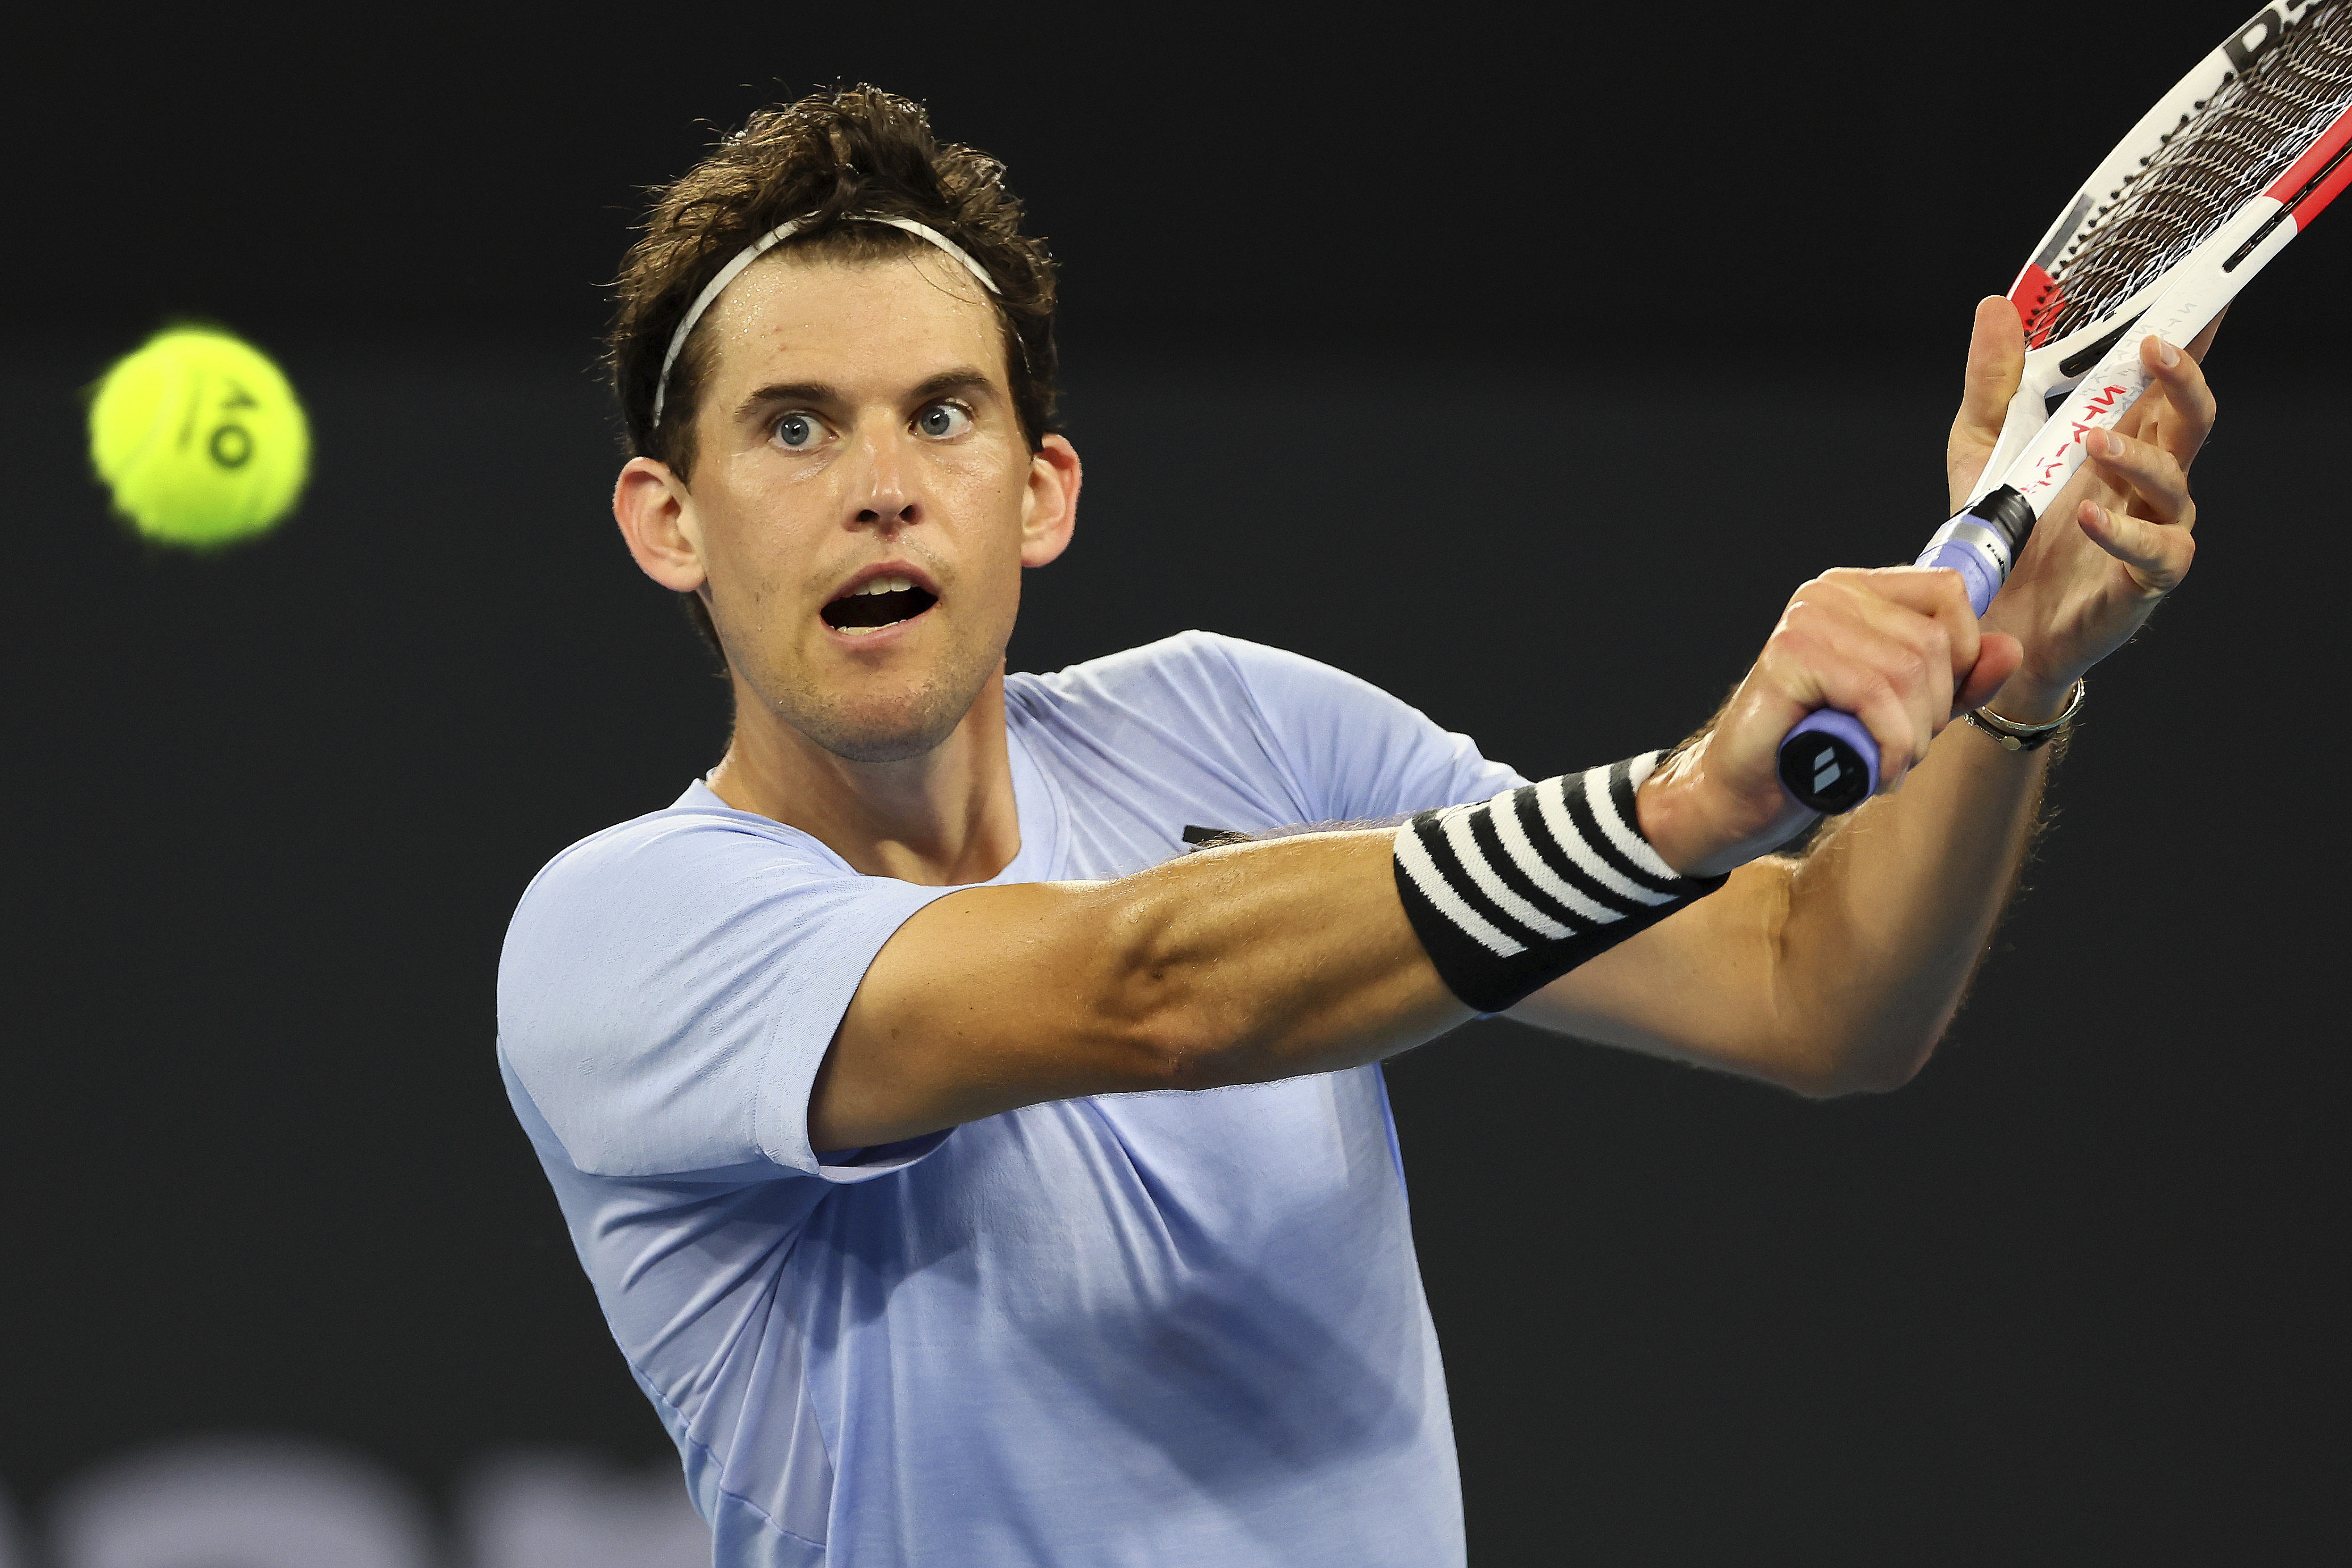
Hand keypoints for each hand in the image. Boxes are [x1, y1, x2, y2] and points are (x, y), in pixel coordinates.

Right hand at [1638, 567, 2023, 875]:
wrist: (1743, 793)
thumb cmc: (1818, 749)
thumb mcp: (1906, 713)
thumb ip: (1958, 682)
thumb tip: (2010, 649)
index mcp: (1858, 592)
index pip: (1949, 593)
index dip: (1962, 657)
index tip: (1932, 707)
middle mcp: (1829, 593)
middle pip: (1934, 641)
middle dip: (1934, 712)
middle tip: (1900, 750)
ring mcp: (1806, 619)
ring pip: (1910, 671)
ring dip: (1911, 736)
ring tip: (1884, 762)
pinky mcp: (1789, 655)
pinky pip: (1874, 695)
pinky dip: (1887, 745)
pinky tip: (1872, 772)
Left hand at [1951, 296, 2219, 719]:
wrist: (1991, 621)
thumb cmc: (2003, 534)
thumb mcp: (1982, 448)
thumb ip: (1994, 382)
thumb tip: (1998, 306)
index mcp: (2121, 438)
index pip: (2162, 381)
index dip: (2188, 337)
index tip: (2195, 293)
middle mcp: (2147, 479)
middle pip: (2190, 418)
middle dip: (2182, 378)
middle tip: (2153, 350)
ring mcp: (2152, 528)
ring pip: (2175, 480)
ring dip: (2138, 455)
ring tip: (2095, 442)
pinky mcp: (2144, 579)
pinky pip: (2154, 550)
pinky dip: (2122, 531)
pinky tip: (2089, 515)